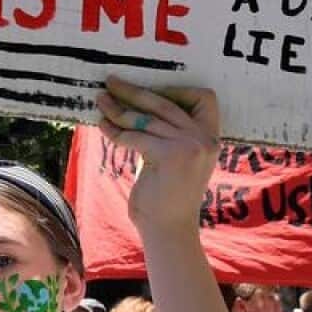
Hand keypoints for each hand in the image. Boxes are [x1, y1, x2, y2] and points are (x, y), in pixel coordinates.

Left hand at [96, 77, 219, 236]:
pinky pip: (136, 135)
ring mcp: (191, 146)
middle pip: (165, 102)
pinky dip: (115, 130)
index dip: (176, 89)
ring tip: (101, 102)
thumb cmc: (165, 196)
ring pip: (146, 118)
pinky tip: (103, 127)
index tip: (148, 89)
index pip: (204, 98)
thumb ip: (165, 133)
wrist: (169, 230)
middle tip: (110, 82)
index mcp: (210, 137)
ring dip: (118, 108)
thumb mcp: (172, 157)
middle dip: (133, 91)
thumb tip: (133, 104)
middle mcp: (205, 139)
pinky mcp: (170, 156)